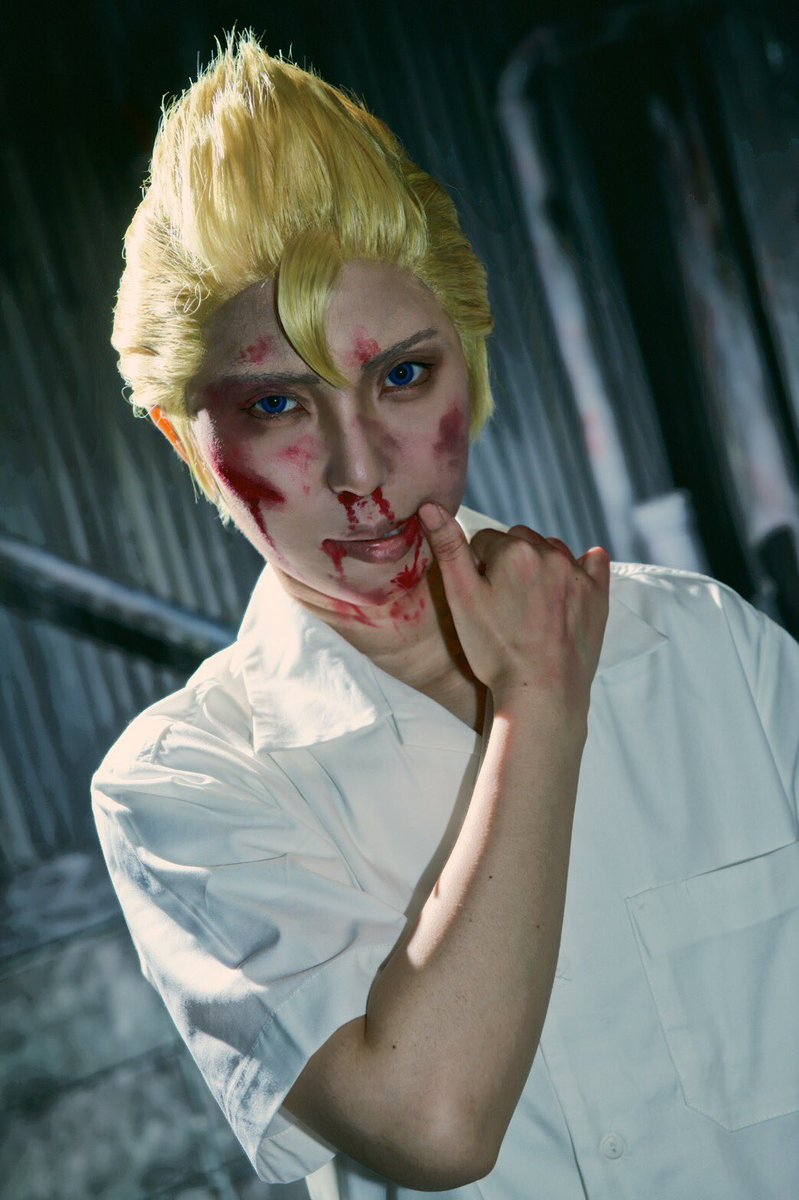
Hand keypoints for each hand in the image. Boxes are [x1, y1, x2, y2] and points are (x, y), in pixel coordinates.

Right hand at [418, 503, 609, 711]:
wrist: (542, 693)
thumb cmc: (496, 649)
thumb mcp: (462, 599)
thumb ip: (448, 548)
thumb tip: (432, 505)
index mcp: (515, 550)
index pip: (484, 541)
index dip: (476, 567)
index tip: (479, 597)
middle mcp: (551, 553)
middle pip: (518, 541)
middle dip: (507, 561)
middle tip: (501, 602)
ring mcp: (578, 574)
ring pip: (550, 551)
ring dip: (538, 565)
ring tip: (528, 603)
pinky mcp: (598, 595)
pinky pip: (593, 563)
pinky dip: (582, 566)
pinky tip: (571, 580)